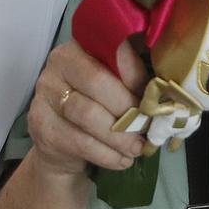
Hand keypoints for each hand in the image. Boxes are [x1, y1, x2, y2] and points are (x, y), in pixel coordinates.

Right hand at [26, 39, 148, 178]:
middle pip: (96, 82)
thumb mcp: (115, 85)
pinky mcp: (42, 127)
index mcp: (80, 47)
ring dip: (120, 137)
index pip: (110, 51)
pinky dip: (107, 155)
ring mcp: (44, 96)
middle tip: (147, 128)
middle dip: (128, 109)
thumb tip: (166, 86)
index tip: (154, 98)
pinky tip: (122, 161)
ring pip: (88, 115)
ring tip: (137, 149)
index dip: (135, 74)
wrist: (61, 143)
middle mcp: (56, 65)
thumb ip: (134, 77)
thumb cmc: (97, 106)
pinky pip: (80, 142)